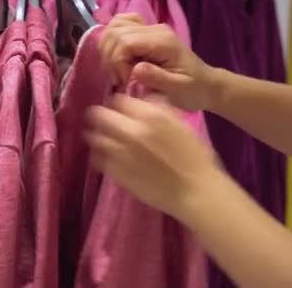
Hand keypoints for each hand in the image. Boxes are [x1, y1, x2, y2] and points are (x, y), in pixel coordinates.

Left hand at [84, 94, 223, 221]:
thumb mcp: (182, 125)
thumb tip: (145, 101)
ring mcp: (120, 152)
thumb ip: (161, 110)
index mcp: (150, 115)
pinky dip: (100, 156)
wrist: (195, 191)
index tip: (121, 111)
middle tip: (107, 123)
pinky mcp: (115, 172)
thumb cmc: (196, 158)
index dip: (119, 105)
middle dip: (102, 117)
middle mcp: (131, 130)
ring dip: (98, 136)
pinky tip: (109, 158)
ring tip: (105, 141)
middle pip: (100, 115)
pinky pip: (98, 159)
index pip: (119, 100)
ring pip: (95, 137)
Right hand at [99, 13, 215, 111]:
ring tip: (118, 70)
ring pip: (114, 26)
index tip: (125, 82)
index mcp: (162, 42)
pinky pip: (120, 26)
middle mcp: (155, 29)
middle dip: (111, 58)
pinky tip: (118, 58)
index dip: (117, 62)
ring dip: (109, 49)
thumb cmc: (193, 90)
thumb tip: (134, 69)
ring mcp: (149, 28)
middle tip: (120, 79)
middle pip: (116, 32)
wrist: (206, 84)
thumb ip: (157, 78)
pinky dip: (112, 40)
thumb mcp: (178, 89)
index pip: (125, 42)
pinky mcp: (145, 32)